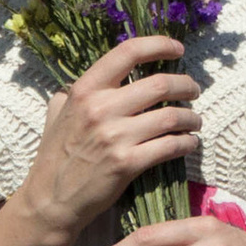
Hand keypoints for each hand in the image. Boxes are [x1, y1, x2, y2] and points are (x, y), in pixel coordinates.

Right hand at [19, 36, 200, 245]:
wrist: (50, 200)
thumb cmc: (55, 156)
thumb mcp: (58, 113)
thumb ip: (76, 92)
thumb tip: (99, 77)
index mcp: (85, 90)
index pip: (127, 52)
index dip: (158, 45)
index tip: (177, 49)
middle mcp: (100, 108)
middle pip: (160, 84)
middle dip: (186, 85)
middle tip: (194, 90)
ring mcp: (115, 137)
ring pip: (172, 115)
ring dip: (192, 117)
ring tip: (195, 121)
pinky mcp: (127, 163)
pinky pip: (170, 146)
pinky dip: (187, 143)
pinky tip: (189, 143)